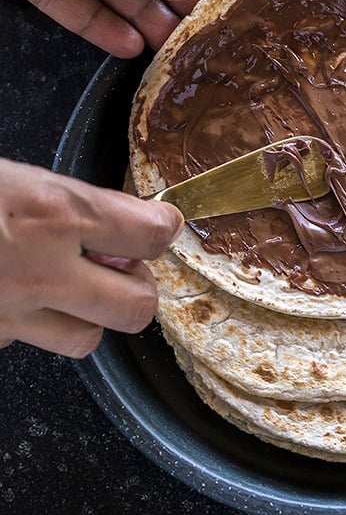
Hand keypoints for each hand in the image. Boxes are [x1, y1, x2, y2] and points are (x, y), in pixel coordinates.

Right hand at [0, 159, 183, 357]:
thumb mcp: (7, 175)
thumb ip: (63, 199)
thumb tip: (106, 213)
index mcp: (51, 213)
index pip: (148, 233)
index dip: (161, 226)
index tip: (161, 223)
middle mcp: (40, 269)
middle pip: (136, 304)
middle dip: (136, 284)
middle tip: (119, 265)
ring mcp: (12, 313)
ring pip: (85, 337)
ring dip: (84, 313)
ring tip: (64, 285)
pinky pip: (28, 339)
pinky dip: (30, 320)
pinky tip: (15, 293)